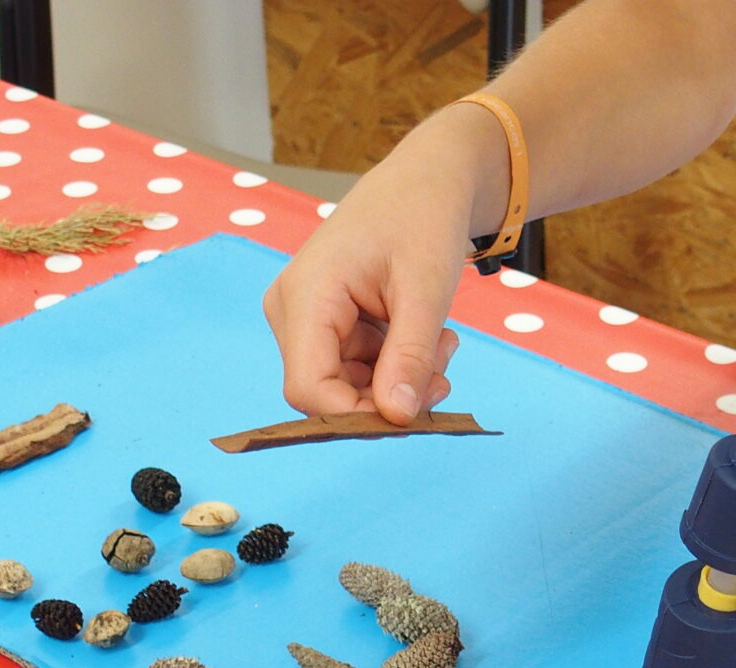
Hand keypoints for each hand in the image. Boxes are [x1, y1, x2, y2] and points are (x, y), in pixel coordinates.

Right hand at [262, 115, 488, 422]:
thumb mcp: (426, 291)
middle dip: (389, 396)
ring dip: (400, 379)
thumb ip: (409, 356)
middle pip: (328, 392)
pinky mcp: (324, 323)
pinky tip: (427, 337)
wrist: (425, 182)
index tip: (414, 415)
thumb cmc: (423, 219)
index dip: (357, 416)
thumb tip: (397, 417)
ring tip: (442, 343)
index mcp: (306, 295)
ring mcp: (305, 318)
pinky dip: (395, 365)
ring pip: (346, 386)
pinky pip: (355, 368)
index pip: (309, 388)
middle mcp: (292, 310)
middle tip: (443, 372)